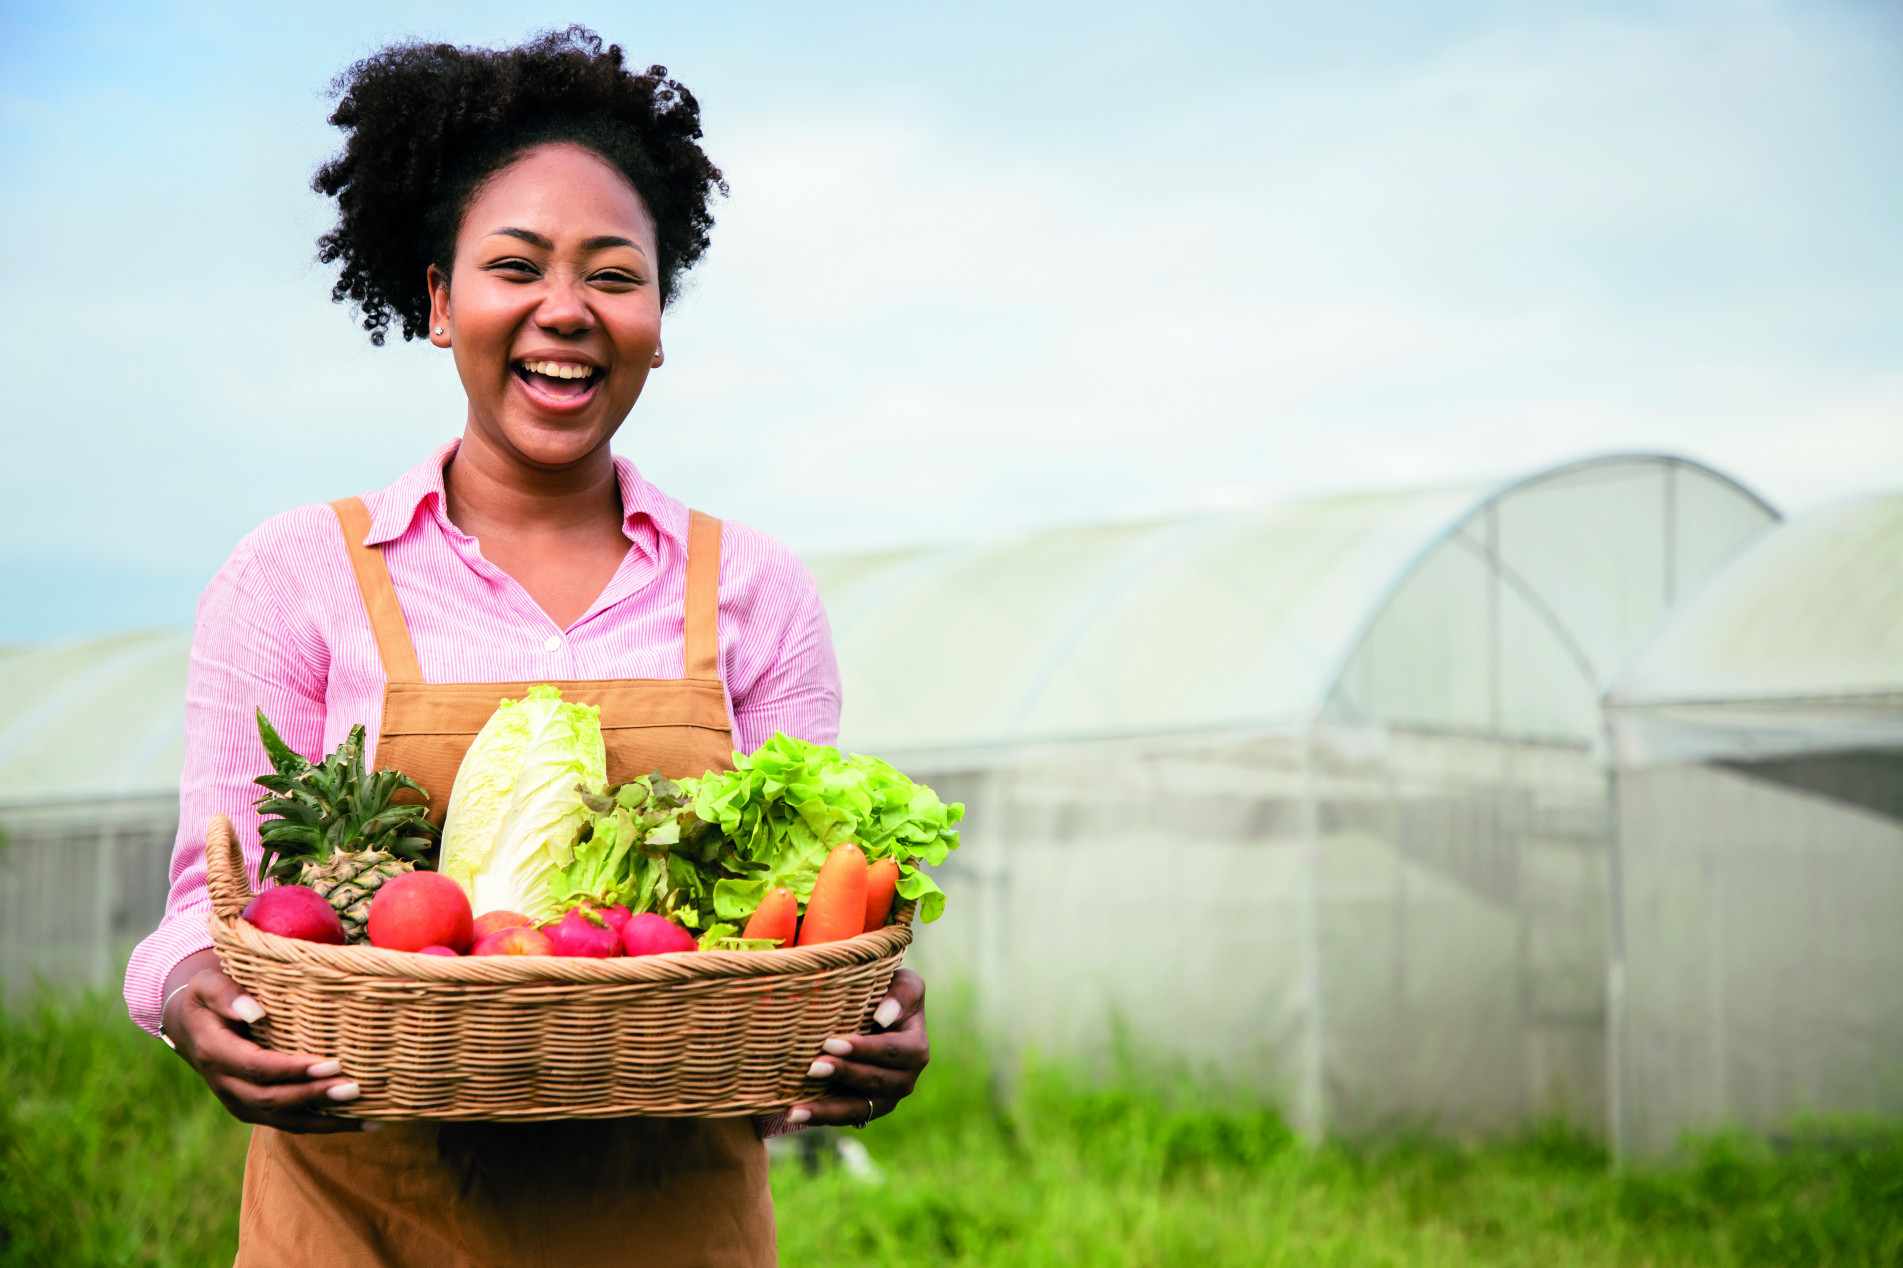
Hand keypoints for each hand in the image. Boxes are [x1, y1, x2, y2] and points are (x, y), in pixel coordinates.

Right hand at [161, 950, 369, 1133]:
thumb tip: (253, 1011)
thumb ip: (226, 994)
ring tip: (367, 1116)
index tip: (332, 1064)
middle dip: (313, 1097)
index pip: (257, 1068)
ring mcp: (238, 1101)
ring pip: (282, 1120)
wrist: (194, 1025)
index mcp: (215, 1052)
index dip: (293, 1070)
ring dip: (325, 1121)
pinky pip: (289, 1123)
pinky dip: (323, 1126)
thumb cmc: (210, 996)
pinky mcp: (253, 1109)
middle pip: (271, 1099)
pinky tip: (360, 1122)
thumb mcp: (208, 984)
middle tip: (354, 1088)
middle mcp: (225, 1084)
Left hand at [787, 968, 928, 1126]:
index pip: (892, 1052)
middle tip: (812, 1066)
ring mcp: (884, 1099)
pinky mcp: (863, 1110)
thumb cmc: (886, 993)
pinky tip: (793, 1113)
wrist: (871, 1013)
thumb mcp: (903, 983)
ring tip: (796, 1107)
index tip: (831, 1042)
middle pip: (874, 1081)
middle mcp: (905, 1080)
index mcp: (916, 1049)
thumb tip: (884, 1017)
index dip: (864, 1050)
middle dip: (842, 1073)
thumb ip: (902, 993)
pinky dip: (819, 1117)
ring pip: (857, 1108)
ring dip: (826, 1108)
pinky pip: (842, 1118)